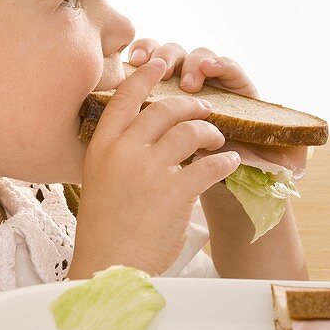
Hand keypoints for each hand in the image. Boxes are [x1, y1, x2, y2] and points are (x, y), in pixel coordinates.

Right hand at [69, 57, 242, 277]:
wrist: (110, 266)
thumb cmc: (105, 229)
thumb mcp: (99, 181)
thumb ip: (117, 154)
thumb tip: (142, 134)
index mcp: (102, 147)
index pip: (124, 98)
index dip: (144, 77)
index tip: (159, 63)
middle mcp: (124, 152)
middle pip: (164, 109)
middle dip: (189, 105)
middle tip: (203, 109)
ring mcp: (149, 170)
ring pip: (190, 131)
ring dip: (210, 132)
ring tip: (219, 139)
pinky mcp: (175, 192)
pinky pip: (210, 164)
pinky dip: (225, 160)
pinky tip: (230, 162)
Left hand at [126, 40, 306, 174]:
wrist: (240, 172)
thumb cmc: (187, 172)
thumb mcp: (157, 155)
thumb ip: (139, 132)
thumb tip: (104, 118)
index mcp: (161, 92)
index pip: (149, 60)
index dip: (143, 52)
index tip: (134, 58)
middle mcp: (186, 80)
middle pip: (172, 53)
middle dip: (164, 57)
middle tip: (161, 69)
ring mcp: (214, 81)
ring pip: (198, 54)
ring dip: (190, 63)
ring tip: (188, 82)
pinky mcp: (239, 86)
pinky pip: (229, 66)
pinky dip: (220, 64)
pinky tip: (210, 68)